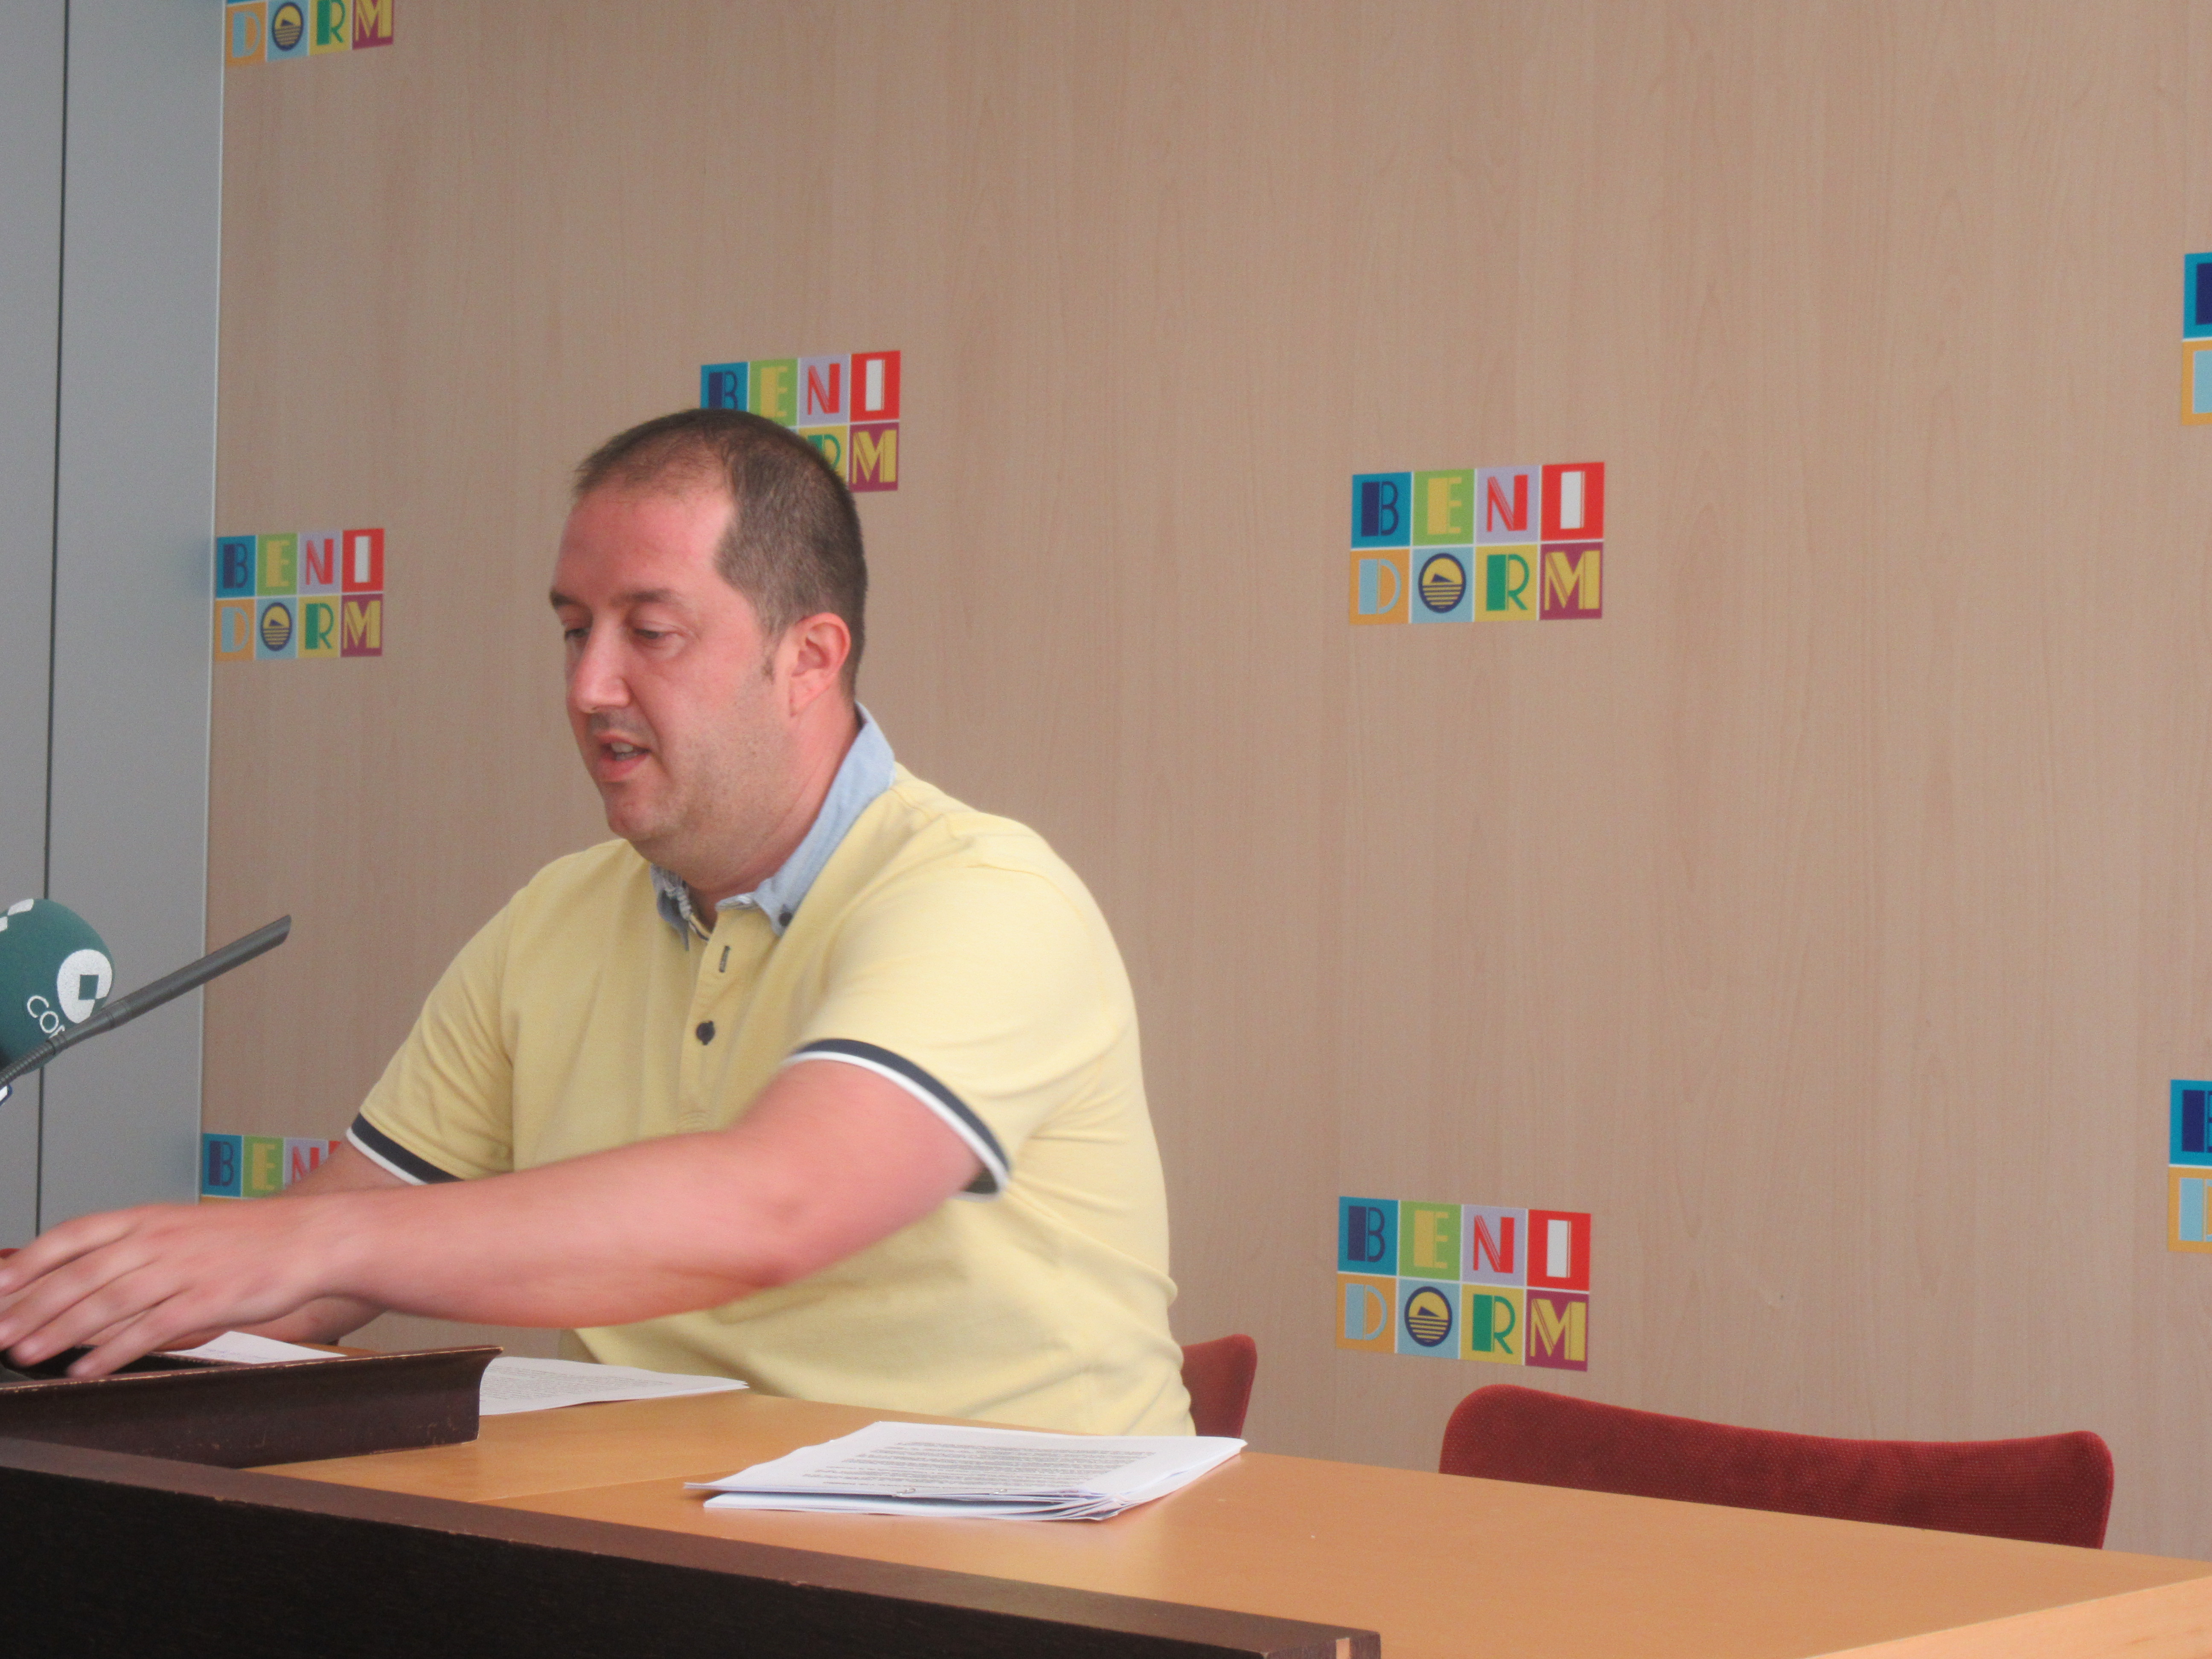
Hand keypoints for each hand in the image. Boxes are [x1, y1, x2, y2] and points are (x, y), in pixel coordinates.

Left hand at [0, 1196, 355, 1377]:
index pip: (73, 1235)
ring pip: (107, 1301)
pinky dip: (112, 1352)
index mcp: (149, 1217)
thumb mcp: (184, 1230)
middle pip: (80, 1273)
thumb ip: (135, 1250)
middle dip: (30, 1306)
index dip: (29, 1261)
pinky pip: (149, 1328)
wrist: (311, 1237)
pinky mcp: (207, 1299)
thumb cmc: (249, 1238)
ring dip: (59, 1330)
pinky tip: (86, 1369)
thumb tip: (82, 1279)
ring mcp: (183, 1268)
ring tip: (25, 1353)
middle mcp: (159, 1238)